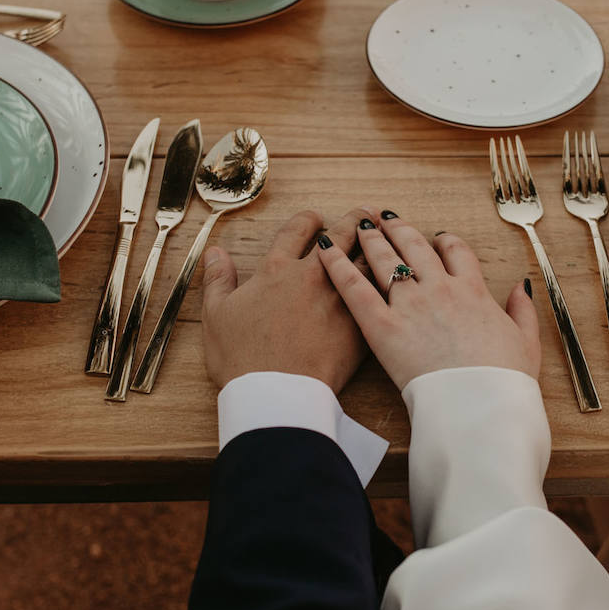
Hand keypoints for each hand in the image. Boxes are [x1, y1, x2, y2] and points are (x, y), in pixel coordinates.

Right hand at [202, 207, 375, 394]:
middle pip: (340, 236)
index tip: (315, 218)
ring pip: (365, 259)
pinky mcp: (360, 324)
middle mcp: (312, 276)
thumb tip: (214, 253)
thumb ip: (218, 279)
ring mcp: (340, 299)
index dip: (308, 220)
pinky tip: (394, 279)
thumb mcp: (217, 315)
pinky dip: (387, 282)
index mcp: (277, 270)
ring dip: (375, 245)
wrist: (277, 394)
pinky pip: (380, 294)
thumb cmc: (242, 357)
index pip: (297, 230)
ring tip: (384, 237)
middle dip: (353, 221)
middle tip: (364, 215)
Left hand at [317, 210, 539, 388]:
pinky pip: (355, 288)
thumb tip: (520, 286)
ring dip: (370, 239)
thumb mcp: (526, 342)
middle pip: (415, 248)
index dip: (445, 241)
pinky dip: (338, 266)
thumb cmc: (504, 381)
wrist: (480, 405)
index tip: (437, 238)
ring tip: (358, 225)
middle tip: (385, 219)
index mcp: (473, 291)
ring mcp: (410, 306)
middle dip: (399, 230)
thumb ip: (522, 310)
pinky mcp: (382, 327)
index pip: (456, 252)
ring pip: (385, 260)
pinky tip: (325, 250)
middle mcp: (439, 289)